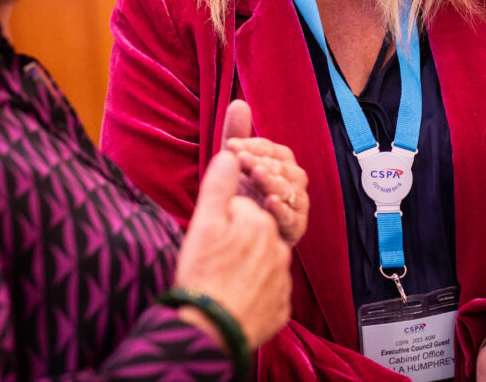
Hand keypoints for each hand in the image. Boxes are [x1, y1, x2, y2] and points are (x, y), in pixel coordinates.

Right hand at [175, 148, 291, 349]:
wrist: (210, 331)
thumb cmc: (203, 273)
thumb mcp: (205, 221)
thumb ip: (220, 183)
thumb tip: (230, 153)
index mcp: (260, 221)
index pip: (242, 207)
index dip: (223, 217)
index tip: (209, 232)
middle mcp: (278, 247)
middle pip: (254, 233)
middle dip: (238, 238)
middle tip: (212, 257)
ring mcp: (282, 279)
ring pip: (262, 261)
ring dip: (246, 264)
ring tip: (221, 277)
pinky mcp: (280, 307)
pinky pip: (268, 291)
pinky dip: (254, 291)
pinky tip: (234, 296)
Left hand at [222, 99, 308, 245]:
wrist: (240, 237)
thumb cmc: (241, 194)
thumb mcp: (234, 165)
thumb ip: (237, 135)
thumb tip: (239, 102)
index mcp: (280, 161)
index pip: (270, 148)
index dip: (252, 145)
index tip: (231, 145)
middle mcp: (292, 179)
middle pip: (281, 166)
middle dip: (260, 161)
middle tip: (240, 159)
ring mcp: (296, 203)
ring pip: (288, 189)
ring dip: (272, 181)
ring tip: (256, 175)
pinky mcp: (296, 227)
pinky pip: (292, 217)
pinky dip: (281, 210)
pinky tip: (268, 203)